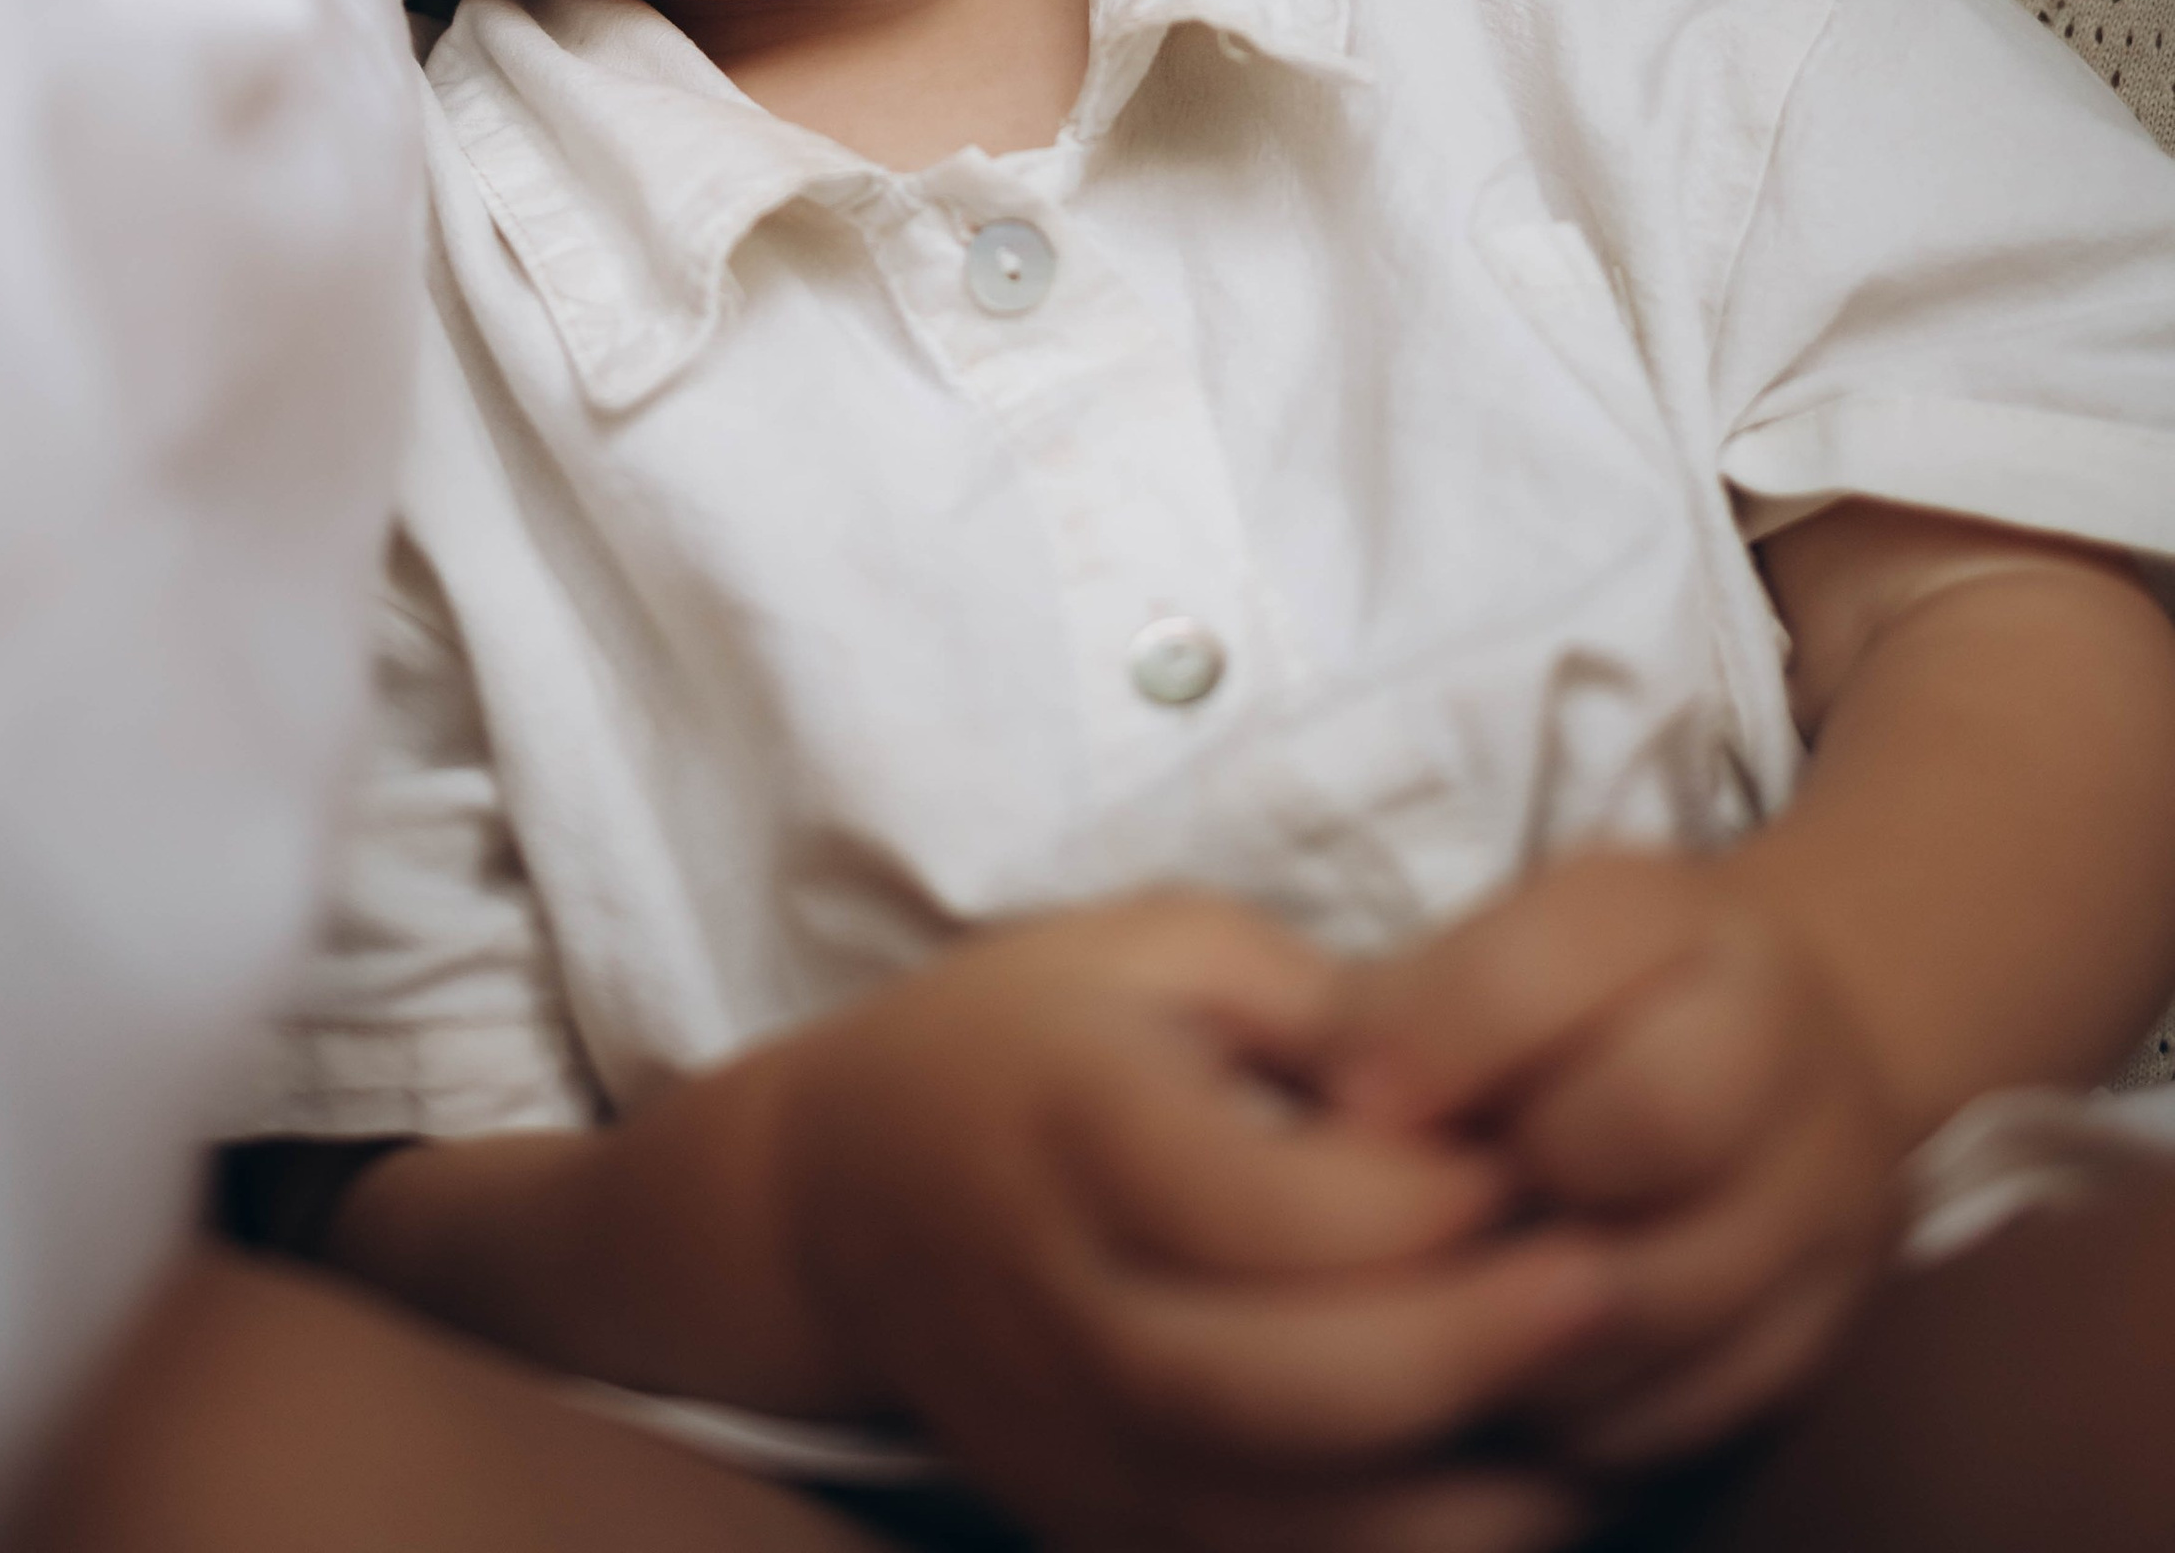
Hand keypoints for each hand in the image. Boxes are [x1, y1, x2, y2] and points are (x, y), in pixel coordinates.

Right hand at [768, 890, 1612, 1550]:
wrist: (834, 1203)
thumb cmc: (1022, 1038)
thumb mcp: (1156, 944)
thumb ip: (1317, 1005)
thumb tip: (1477, 1078)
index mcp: (1083, 1128)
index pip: (1284, 1205)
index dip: (1434, 1189)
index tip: (1540, 1145)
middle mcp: (1072, 1307)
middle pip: (1296, 1383)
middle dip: (1477, 1345)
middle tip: (1604, 1283)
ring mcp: (1082, 1444)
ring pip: (1296, 1521)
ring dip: (1467, 1485)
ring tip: (1593, 1411)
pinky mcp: (1105, 1529)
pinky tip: (1513, 1489)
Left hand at [1316, 849, 1904, 1476]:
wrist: (1788, 1042)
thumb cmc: (1590, 993)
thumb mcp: (1504, 937)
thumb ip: (1407, 996)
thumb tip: (1318, 1081)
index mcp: (1675, 917)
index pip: (1558, 965)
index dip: (1440, 1038)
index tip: (1350, 1101)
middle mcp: (1782, 1045)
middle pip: (1650, 1119)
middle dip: (1506, 1182)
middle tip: (1420, 1220)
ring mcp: (1824, 1199)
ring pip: (1663, 1295)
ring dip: (1518, 1325)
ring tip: (1427, 1320)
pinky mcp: (1825, 1333)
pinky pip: (1687, 1413)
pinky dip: (1574, 1419)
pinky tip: (1502, 1391)